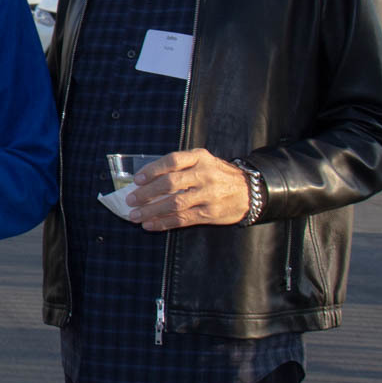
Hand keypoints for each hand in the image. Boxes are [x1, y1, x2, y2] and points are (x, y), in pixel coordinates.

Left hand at [126, 148, 250, 230]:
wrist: (250, 191)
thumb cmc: (218, 174)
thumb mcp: (203, 161)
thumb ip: (179, 166)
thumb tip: (145, 179)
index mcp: (200, 157)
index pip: (172, 161)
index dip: (152, 170)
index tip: (137, 180)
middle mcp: (205, 174)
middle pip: (170, 183)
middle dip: (146, 193)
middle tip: (130, 200)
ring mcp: (208, 195)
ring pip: (174, 204)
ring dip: (151, 211)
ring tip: (135, 216)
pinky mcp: (210, 213)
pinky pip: (183, 219)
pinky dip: (163, 223)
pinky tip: (150, 225)